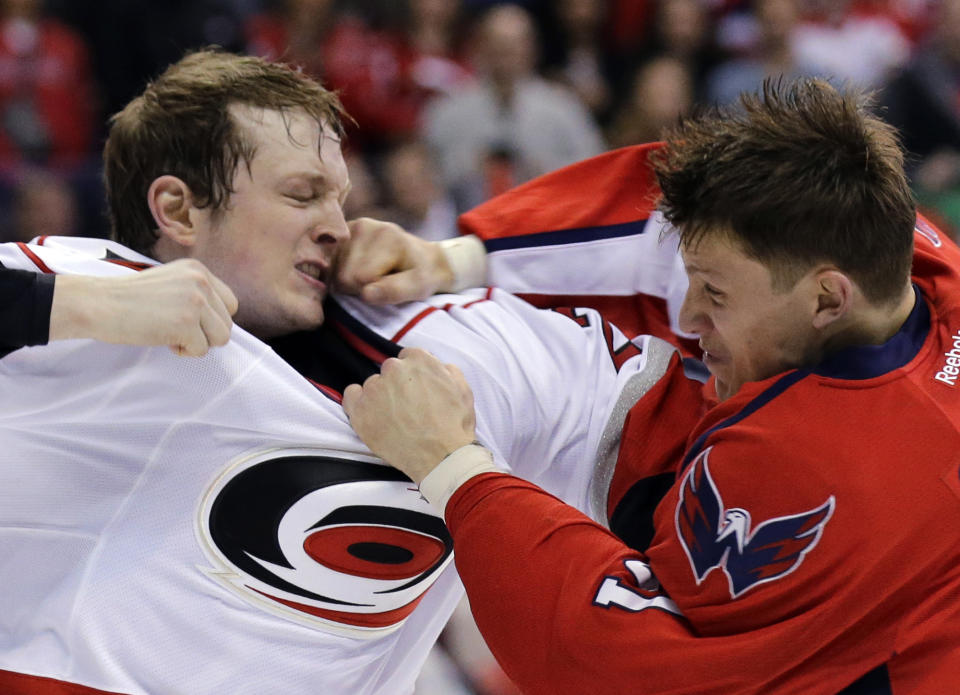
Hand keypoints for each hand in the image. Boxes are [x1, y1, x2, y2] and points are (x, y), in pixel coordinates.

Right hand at [50, 259, 237, 356]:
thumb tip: (220, 321)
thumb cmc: (129, 299)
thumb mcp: (171, 283)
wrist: (98, 303)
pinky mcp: (186, 323)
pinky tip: (163, 338)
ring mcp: (195, 301)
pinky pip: (201, 350)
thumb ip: (196, 294)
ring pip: (221, 338)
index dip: (212, 319)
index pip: (230, 304)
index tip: (188, 321)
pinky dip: (183, 351)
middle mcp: (201, 281)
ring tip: (171, 333)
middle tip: (175, 328)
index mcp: (198, 270)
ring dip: (198, 343)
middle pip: (228, 323)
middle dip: (205, 334)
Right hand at [335, 217, 453, 303]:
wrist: (425, 259)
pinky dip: (342, 272)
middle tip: (381, 281)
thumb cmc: (422, 275)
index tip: (387, 286)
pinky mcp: (342, 232)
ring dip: (351, 280)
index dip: (369, 291)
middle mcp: (364, 225)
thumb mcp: (418, 287)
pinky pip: (329, 264)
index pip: (358, 279)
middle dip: (359, 286)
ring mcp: (350, 226)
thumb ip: (394, 291)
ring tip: (373, 274)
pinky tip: (360, 269)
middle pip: (342, 275)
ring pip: (333, 271)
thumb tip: (366, 295)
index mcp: (385, 236)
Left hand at [342, 347, 476, 483]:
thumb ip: (446, 370)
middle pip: (391, 370)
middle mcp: (394, 370)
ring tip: (393, 418)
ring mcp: (374, 390)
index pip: (409, 356)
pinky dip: (358, 403)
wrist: (441, 457)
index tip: (416, 388)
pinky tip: (369, 414)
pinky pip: (351, 396)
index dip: (414, 374)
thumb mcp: (463, 389)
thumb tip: (437, 366)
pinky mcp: (360, 410)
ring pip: (373, 385)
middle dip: (398, 384)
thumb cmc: (454, 426)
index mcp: (419, 360)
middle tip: (408, 406)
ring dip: (380, 397)